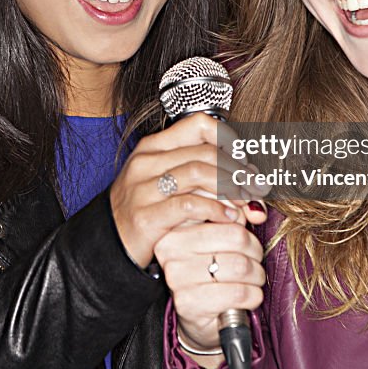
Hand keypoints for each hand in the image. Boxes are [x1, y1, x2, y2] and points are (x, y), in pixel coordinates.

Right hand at [109, 113, 265, 267]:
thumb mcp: (167, 182)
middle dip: (239, 169)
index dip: (229, 138)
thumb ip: (202, 173)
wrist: (108, 243)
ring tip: (248, 202)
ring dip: (231, 187)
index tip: (246, 159)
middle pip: (205, 152)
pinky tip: (230, 218)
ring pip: (198, 173)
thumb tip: (250, 173)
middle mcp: (145, 162)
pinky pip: (189, 205)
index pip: (199, 124)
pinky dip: (215, 209)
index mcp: (152, 147)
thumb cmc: (145, 210)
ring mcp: (143, 188)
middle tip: (258, 185)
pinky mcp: (146, 216)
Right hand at [155, 219, 265, 365]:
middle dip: (255, 252)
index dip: (243, 221)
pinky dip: (253, 296)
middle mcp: (171, 248)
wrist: (200, 316)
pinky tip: (248, 297)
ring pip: (240, 266)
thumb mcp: (220, 239)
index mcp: (176, 225)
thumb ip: (235, 217)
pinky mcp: (189, 303)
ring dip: (256, 276)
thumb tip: (256, 209)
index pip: (220, 208)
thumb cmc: (213, 272)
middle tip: (254, 260)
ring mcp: (177, 276)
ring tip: (252, 280)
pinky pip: (239, 292)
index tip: (246, 232)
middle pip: (236, 236)